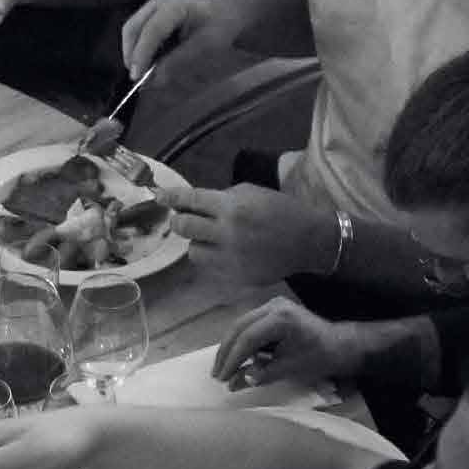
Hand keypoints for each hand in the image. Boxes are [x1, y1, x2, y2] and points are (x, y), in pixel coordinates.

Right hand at [121, 0, 241, 79]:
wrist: (229, 14)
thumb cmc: (222, 27)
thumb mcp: (205, 47)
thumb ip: (177, 62)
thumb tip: (152, 81)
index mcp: (175, 4)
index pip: (151, 31)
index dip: (141, 55)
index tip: (137, 78)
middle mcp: (159, 1)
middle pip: (133, 28)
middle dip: (132, 55)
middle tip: (137, 78)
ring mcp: (153, 5)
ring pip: (132, 31)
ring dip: (134, 53)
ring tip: (143, 71)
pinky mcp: (151, 13)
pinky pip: (138, 32)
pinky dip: (139, 49)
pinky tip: (149, 61)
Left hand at [162, 185, 338, 285]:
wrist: (309, 241)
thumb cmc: (282, 211)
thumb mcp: (253, 193)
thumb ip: (222, 198)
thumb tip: (193, 204)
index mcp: (233, 207)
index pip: (191, 200)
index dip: (171, 198)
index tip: (159, 197)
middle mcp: (227, 232)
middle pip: (183, 227)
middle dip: (181, 221)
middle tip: (186, 220)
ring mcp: (230, 257)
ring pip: (192, 251)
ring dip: (198, 243)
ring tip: (214, 239)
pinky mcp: (235, 276)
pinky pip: (208, 267)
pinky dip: (212, 258)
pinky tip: (226, 252)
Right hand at [213, 296, 359, 388]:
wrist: (343, 345)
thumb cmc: (321, 357)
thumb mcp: (290, 369)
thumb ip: (260, 374)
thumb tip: (233, 383)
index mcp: (281, 318)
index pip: (247, 339)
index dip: (232, 360)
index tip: (221, 378)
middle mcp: (273, 306)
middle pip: (239, 328)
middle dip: (226, 353)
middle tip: (216, 374)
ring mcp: (272, 305)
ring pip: (241, 325)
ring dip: (230, 346)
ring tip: (222, 367)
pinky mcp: (273, 310)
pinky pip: (249, 325)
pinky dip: (240, 341)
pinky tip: (235, 356)